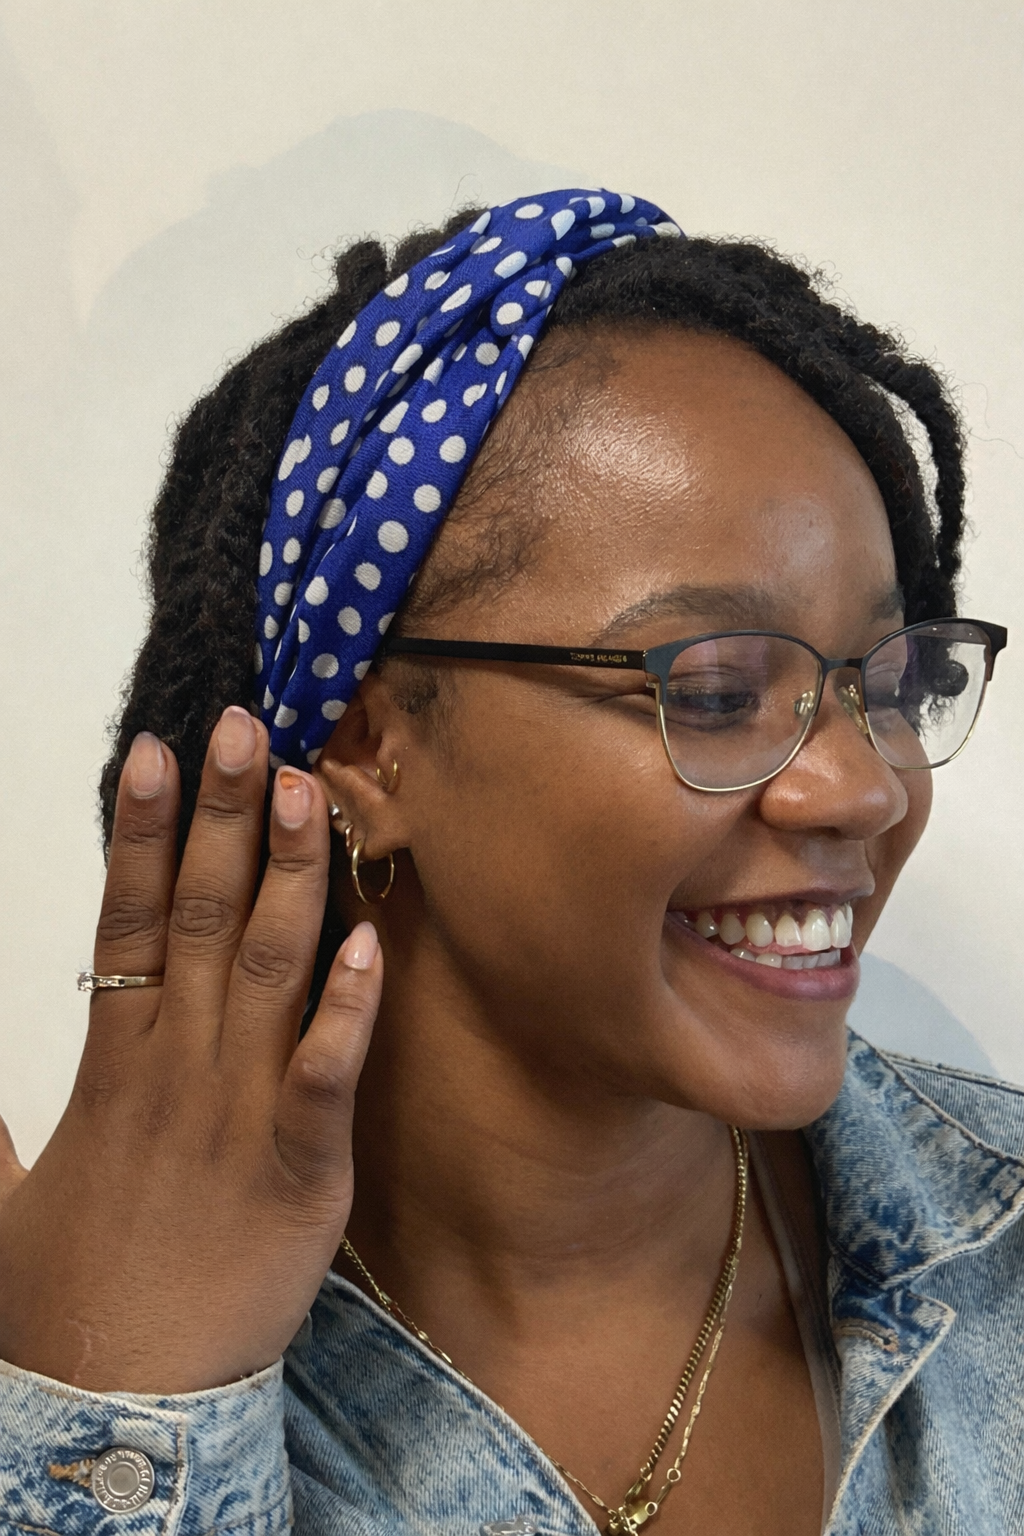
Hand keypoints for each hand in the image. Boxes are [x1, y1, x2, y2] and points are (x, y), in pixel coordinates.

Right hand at [0, 709, 379, 1393]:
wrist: (114, 1408)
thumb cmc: (62, 1299)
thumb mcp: (2, 1194)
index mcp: (112, 1064)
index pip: (128, 919)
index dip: (145, 831)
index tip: (158, 751)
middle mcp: (175, 1069)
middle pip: (204, 917)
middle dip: (227, 816)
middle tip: (249, 723)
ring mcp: (239, 1112)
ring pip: (269, 968)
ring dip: (291, 873)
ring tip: (309, 787)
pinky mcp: (301, 1170)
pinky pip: (327, 1075)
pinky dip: (348, 1008)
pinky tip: (368, 940)